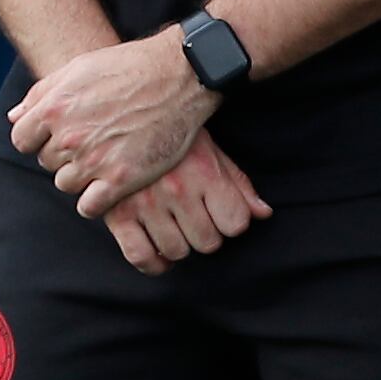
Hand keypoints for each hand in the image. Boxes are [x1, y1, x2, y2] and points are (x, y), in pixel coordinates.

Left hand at [10, 26, 215, 214]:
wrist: (179, 76)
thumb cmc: (128, 67)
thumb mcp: (78, 68)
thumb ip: (41, 94)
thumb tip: (15, 117)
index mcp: (54, 108)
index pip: (22, 140)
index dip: (39, 138)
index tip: (59, 134)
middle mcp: (69, 137)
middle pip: (47, 162)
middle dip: (64, 154)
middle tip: (92, 141)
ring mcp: (95, 160)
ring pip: (66, 184)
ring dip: (81, 175)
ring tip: (104, 158)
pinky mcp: (121, 179)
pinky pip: (89, 206)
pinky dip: (94, 200)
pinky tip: (109, 185)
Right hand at [99, 129, 266, 272]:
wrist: (121, 115)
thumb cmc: (173, 136)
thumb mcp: (211, 150)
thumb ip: (238, 184)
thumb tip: (263, 214)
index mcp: (204, 172)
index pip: (236, 223)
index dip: (231, 221)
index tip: (220, 213)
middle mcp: (177, 190)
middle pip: (208, 242)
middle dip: (206, 235)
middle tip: (195, 219)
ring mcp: (146, 204)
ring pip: (177, 252)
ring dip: (180, 246)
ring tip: (175, 228)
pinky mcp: (117, 214)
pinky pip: (140, 256)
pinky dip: (153, 264)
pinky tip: (158, 253)